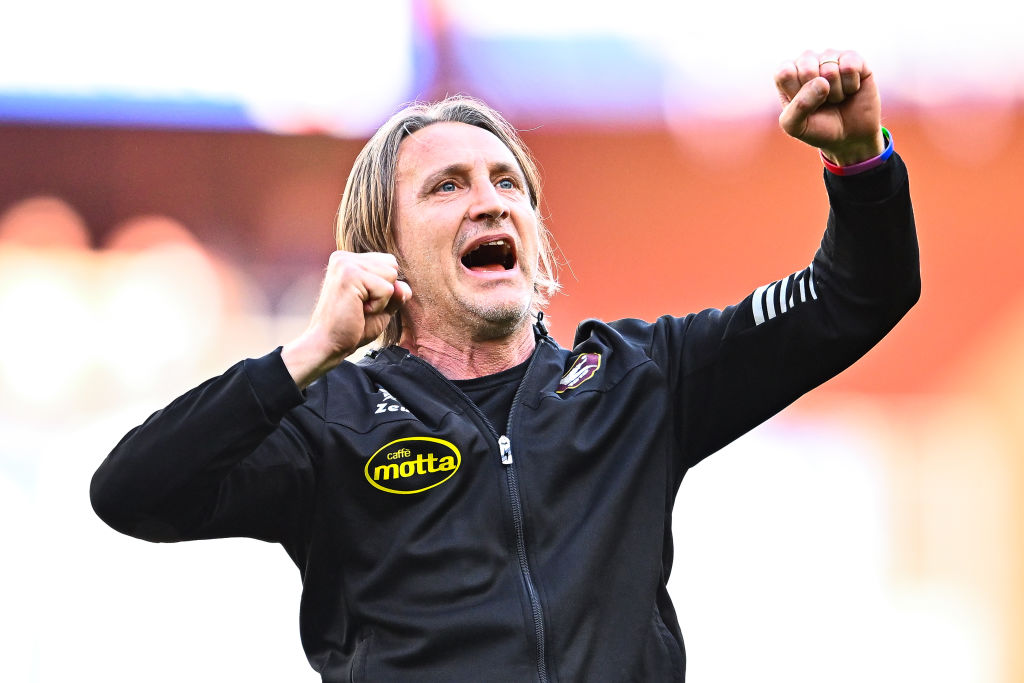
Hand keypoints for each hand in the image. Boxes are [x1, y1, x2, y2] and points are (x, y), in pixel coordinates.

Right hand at [281, 251, 411, 387]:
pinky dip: (378, 306)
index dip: (385, 288)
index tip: (361, 302)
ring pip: (391, 275)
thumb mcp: (381, 308)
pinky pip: (387, 289)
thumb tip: (404, 287)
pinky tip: (358, 310)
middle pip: (392, 266)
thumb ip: (396, 294)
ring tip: (359, 308)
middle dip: (385, 292)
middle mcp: (344, 257)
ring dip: (381, 300)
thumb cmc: (352, 328)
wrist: (328, 344)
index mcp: (348, 260)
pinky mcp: (349, 274)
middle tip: (360, 306)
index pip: (388, 262)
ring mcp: (345, 263)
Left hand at [776, 49, 883, 165]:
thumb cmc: (817, 129)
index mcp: (787, 73)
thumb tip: (822, 82)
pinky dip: (851, 86)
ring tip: (836, 98)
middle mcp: (807, 60)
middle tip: (822, 102)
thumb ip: (798, 107)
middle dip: (817, 95)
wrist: (849, 136)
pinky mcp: (853, 58)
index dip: (795, 94)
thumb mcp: (796, 127)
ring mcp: (830, 57)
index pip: (785, 73)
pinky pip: (850, 67)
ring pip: (830, 69)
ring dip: (835, 93)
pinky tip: (850, 90)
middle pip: (807, 69)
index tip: (803, 106)